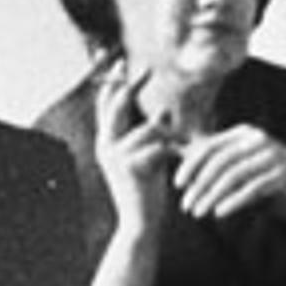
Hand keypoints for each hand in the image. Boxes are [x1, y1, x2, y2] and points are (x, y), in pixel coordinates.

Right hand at [90, 65, 175, 238]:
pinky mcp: (128, 167)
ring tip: (180, 150)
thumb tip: (163, 111)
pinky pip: (157, 147)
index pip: (106, 105)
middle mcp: (105, 146)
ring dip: (170, 136)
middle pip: (116, 105)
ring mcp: (114, 156)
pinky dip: (172, 152)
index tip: (124, 63)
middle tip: (145, 67)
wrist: (141, 223)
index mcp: (107, 142)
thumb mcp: (150, 158)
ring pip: (149, 129)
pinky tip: (179, 161)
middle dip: (129, 85)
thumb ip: (152, 136)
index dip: (114, 83)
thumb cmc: (147, 192)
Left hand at [171, 123, 285, 223]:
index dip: (191, 165)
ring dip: (212, 196)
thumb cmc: (273, 172)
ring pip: (233, 176)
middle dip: (199, 185)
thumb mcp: (244, 158)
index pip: (210, 146)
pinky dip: (234, 201)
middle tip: (186, 205)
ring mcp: (271, 156)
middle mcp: (257, 140)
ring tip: (199, 212)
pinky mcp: (283, 175)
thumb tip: (179, 152)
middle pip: (219, 162)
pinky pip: (252, 189)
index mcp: (244, 133)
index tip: (178, 184)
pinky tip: (220, 212)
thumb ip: (218, 157)